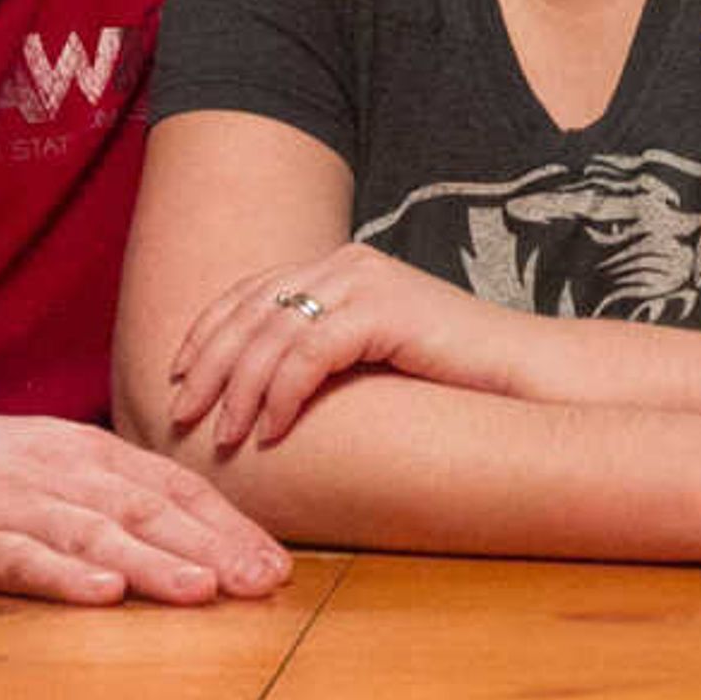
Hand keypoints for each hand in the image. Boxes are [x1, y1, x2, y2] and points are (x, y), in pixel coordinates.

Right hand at [0, 403, 295, 606]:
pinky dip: (64, 576)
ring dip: (154, 563)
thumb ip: (118, 493)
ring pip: (96, 534)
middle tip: (265, 583)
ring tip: (203, 590)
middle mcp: (61, 474)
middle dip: (213, 548)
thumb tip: (197, 531)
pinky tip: (102, 593)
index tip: (276, 562)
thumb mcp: (55, 464)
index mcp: (89, 454)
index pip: (174, 488)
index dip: (229, 525)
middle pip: (148, 511)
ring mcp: (14, 506)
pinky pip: (22, 559)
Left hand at [168, 243, 508, 449]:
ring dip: (239, 390)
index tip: (174, 378)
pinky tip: (270, 431)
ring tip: (223, 436)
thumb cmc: (450, 381)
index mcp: (339, 266)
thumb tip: (254, 391)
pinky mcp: (385, 309)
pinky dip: (281, 395)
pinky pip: (310, 354)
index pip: (250, 292)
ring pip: (272, 334)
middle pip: (250, 310)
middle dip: (207, 364)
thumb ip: (320, 354)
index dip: (205, 333)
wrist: (525, 375)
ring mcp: (366, 281)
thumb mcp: (370, 358)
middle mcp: (346, 263)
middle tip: (178, 414)